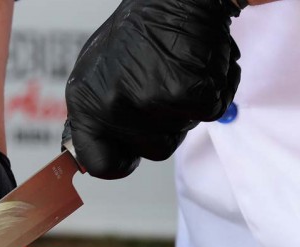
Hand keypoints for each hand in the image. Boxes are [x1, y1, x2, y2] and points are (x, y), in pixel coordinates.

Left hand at [65, 0, 241, 178]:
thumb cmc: (140, 31)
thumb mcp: (100, 73)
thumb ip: (97, 115)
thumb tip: (87, 158)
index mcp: (84, 101)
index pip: (99, 163)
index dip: (123, 161)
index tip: (133, 153)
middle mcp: (109, 104)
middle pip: (154, 150)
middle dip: (168, 124)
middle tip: (165, 83)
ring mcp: (145, 100)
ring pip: (182, 131)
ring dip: (190, 107)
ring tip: (180, 69)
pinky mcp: (181, 91)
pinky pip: (209, 113)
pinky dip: (214, 91)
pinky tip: (200, 64)